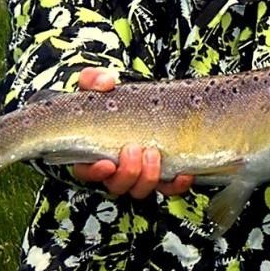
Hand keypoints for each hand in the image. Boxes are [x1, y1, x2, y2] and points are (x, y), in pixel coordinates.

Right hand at [72, 67, 193, 197]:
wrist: (138, 102)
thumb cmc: (110, 98)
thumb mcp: (97, 84)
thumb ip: (94, 80)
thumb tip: (106, 82)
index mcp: (92, 152)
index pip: (86, 172)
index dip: (95, 172)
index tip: (106, 163)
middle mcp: (114, 170)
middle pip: (117, 185)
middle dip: (127, 172)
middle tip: (135, 148)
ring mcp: (137, 174)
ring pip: (140, 189)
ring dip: (148, 177)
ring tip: (154, 153)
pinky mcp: (160, 175)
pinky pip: (167, 188)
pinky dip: (175, 185)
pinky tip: (183, 174)